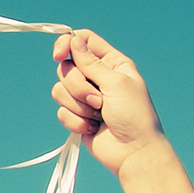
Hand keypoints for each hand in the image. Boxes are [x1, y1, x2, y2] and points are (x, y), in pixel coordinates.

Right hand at [52, 29, 165, 174]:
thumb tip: (72, 40)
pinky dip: (77, 121)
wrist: (133, 152)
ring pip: (60, 90)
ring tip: (99, 116)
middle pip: (67, 67)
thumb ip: (91, 63)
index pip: (82, 41)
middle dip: (78, 86)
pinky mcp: (76, 115)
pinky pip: (61, 111)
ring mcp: (85, 97)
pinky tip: (94, 128)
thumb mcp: (116, 83)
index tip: (58, 56)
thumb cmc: (134, 116)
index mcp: (112, 64)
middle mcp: (97, 77)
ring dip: (79, 106)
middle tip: (99, 100)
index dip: (66, 44)